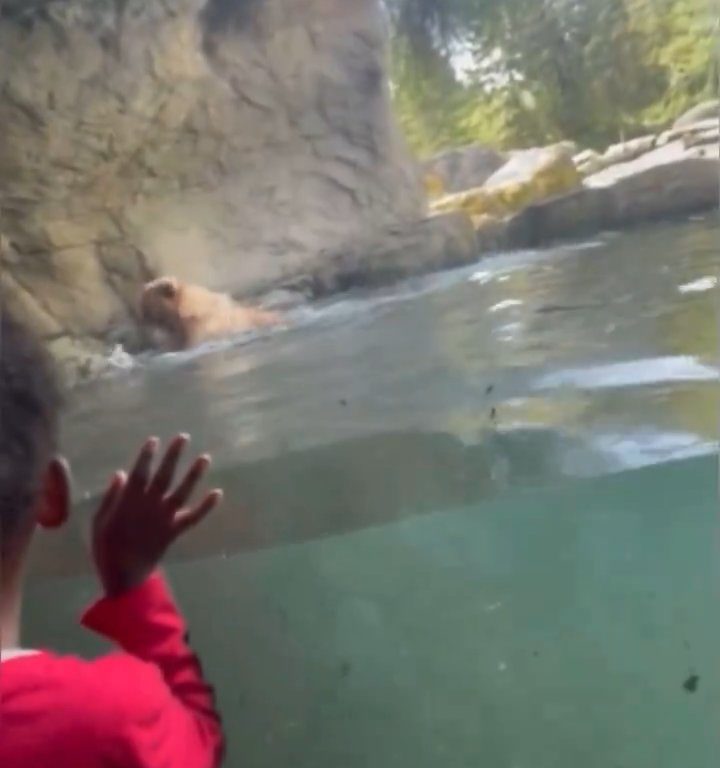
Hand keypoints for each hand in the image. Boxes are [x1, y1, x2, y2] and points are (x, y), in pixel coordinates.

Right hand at [92, 434, 222, 596]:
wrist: (123, 575)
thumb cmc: (107, 547)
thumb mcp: (99, 521)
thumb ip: (111, 497)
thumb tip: (121, 474)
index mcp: (129, 501)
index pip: (140, 472)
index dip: (147, 455)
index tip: (154, 440)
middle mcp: (149, 505)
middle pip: (164, 475)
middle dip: (174, 455)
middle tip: (184, 437)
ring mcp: (164, 517)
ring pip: (182, 492)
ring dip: (194, 474)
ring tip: (205, 457)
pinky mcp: (174, 530)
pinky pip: (193, 517)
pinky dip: (206, 506)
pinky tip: (218, 493)